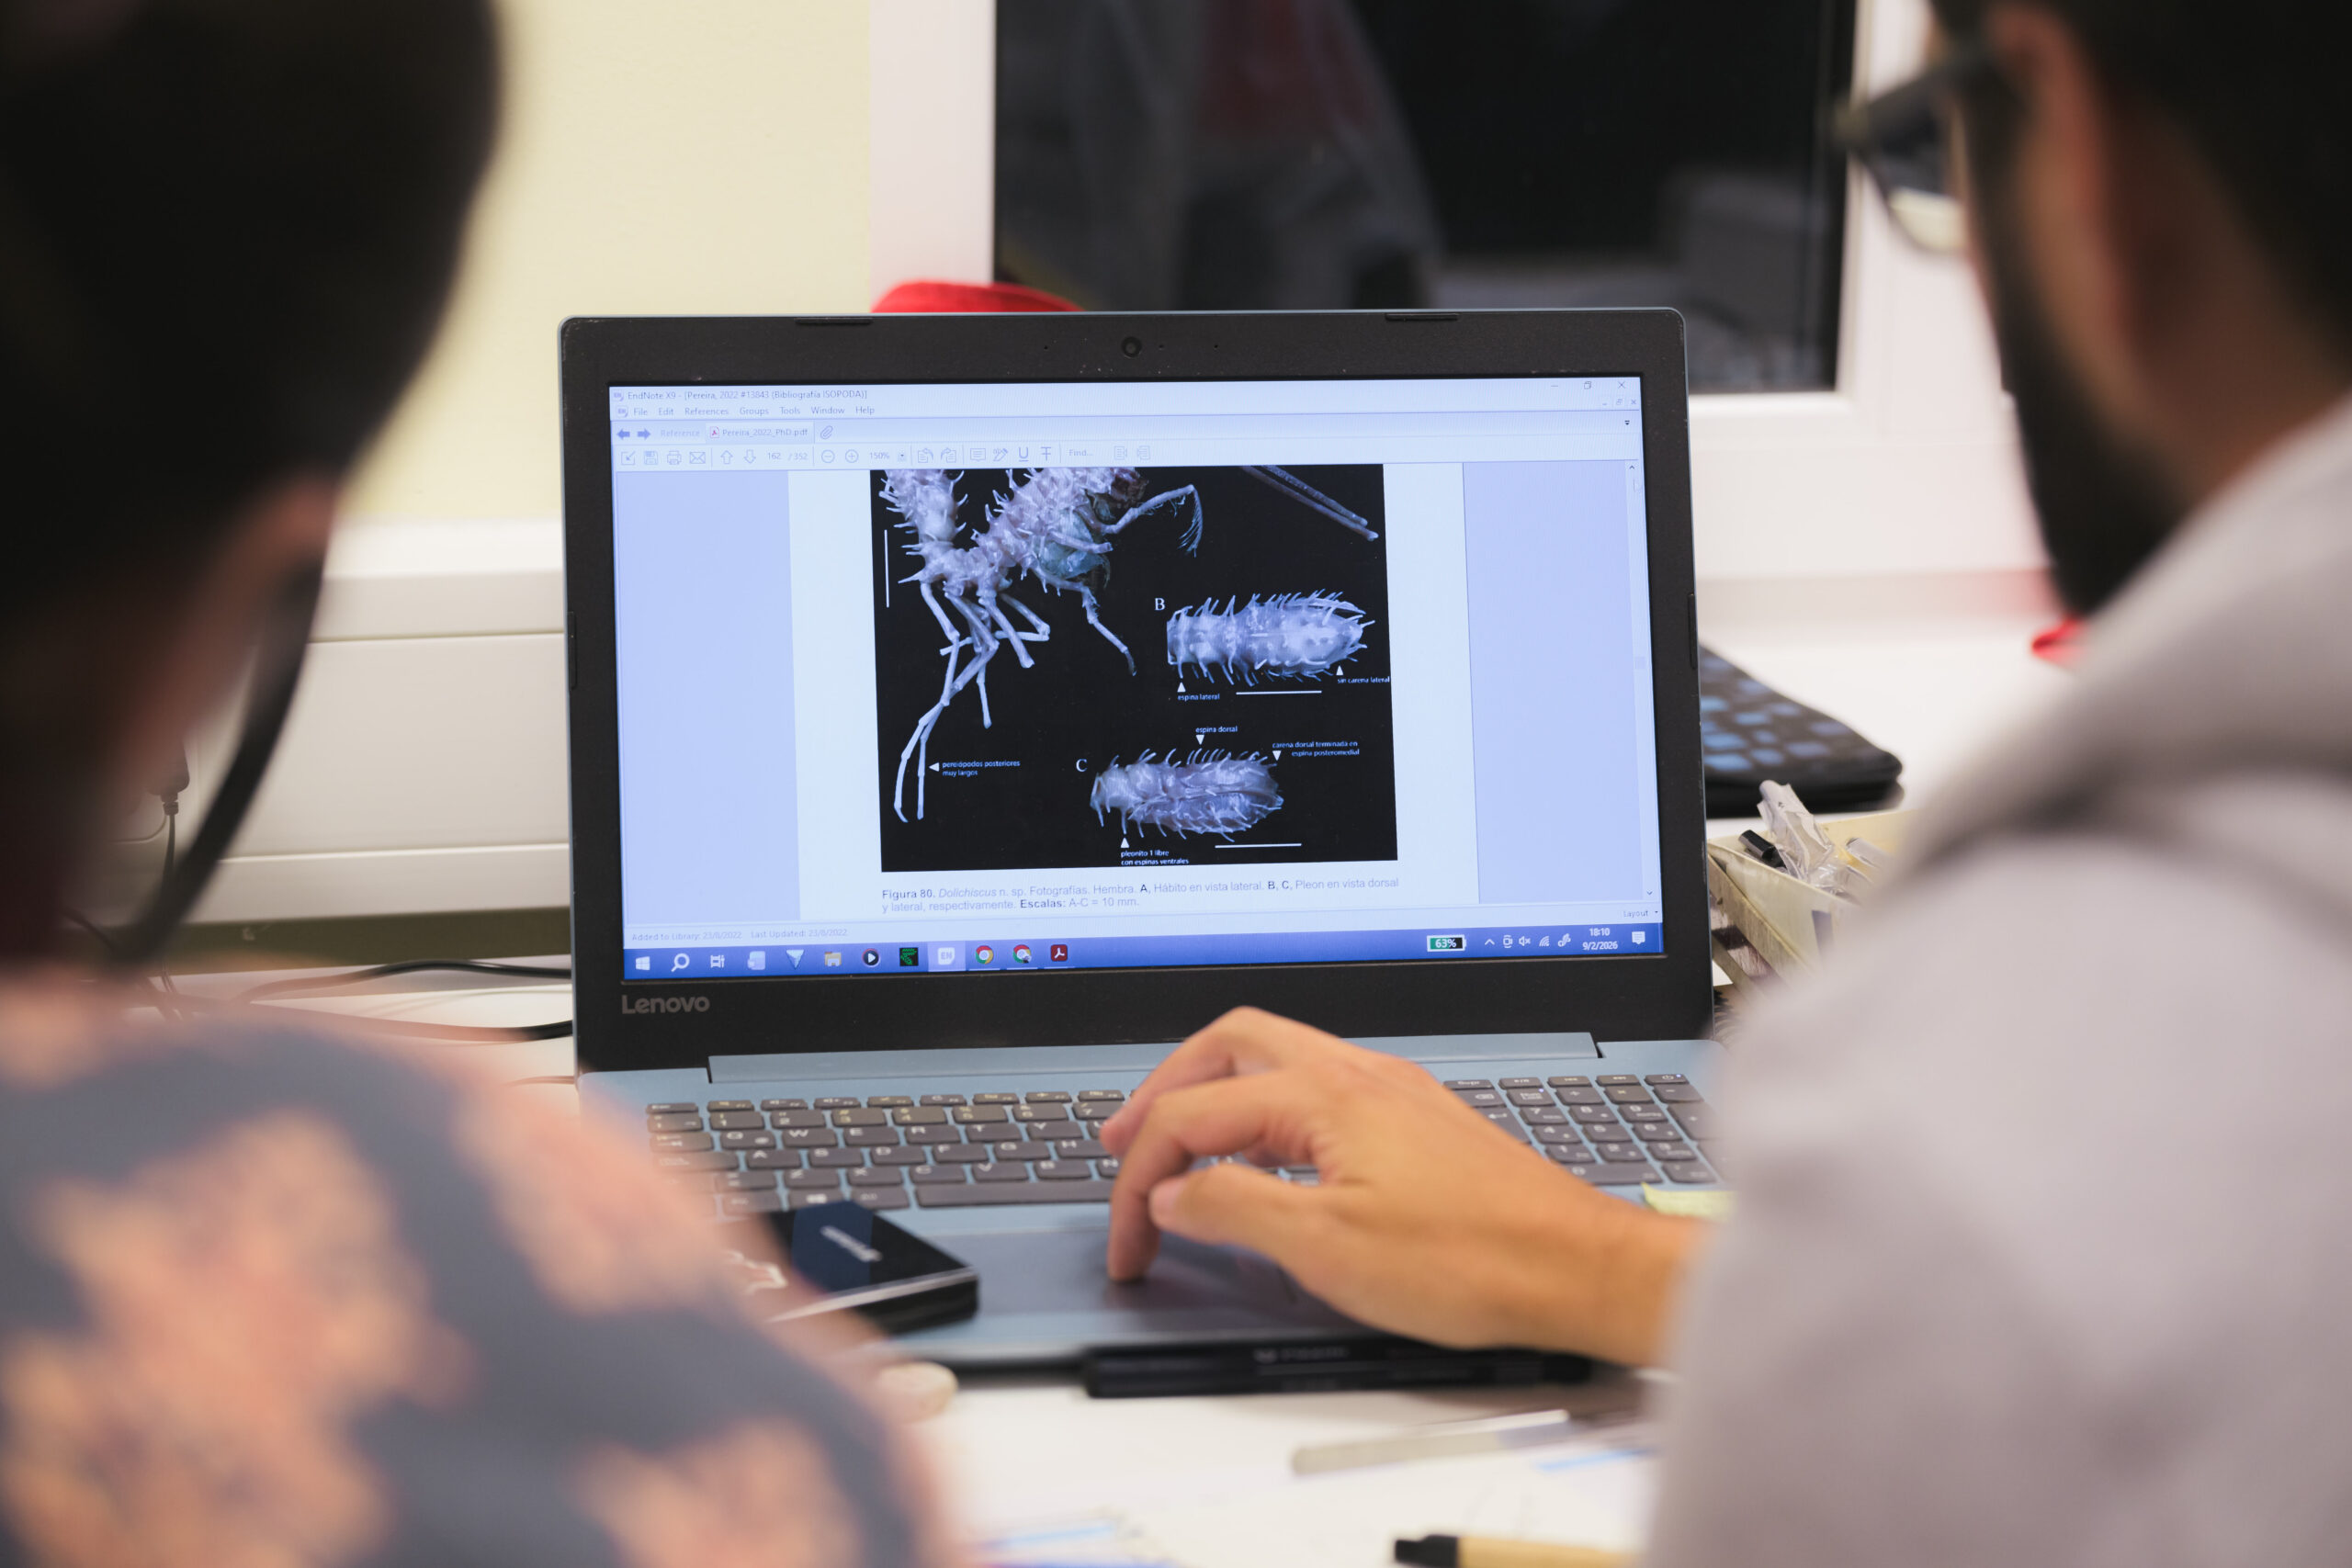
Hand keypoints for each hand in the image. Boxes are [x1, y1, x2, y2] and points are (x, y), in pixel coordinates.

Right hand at [1099, 1009, 1704, 1364]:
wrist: (1575, 1268)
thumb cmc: (1474, 1260)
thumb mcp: (1327, 1249)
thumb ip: (1235, 1210)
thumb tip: (1173, 1196)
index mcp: (1325, 1097)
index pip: (1195, 1115)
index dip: (1142, 1177)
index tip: (1128, 1238)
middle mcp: (1358, 1076)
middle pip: (1228, 1046)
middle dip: (1164, 1091)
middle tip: (1122, 1144)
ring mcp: (1391, 1093)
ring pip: (1275, 1059)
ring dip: (1214, 1094)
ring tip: (1180, 1143)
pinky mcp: (1415, 1121)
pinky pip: (1315, 1088)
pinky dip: (1263, 1110)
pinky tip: (1265, 1155)